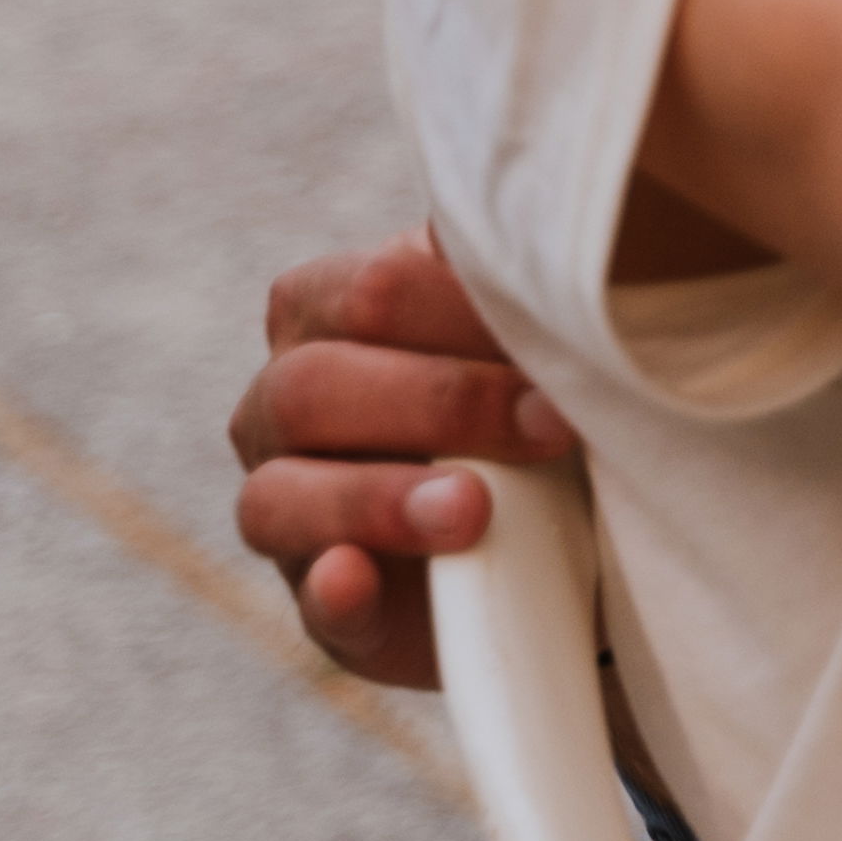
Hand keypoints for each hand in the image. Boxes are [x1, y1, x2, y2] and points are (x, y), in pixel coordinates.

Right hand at [226, 228, 570, 692]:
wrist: (564, 527)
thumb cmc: (532, 393)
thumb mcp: (525, 333)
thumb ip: (509, 288)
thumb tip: (517, 235)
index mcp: (327, 315)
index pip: (365, 292)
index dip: (459, 310)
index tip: (561, 335)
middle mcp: (284, 406)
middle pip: (311, 387)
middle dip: (439, 402)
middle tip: (549, 424)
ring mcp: (290, 510)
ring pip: (277, 497)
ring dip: (376, 500)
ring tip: (471, 510)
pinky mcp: (332, 605)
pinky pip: (312, 601)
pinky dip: (336, 591)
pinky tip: (357, 580)